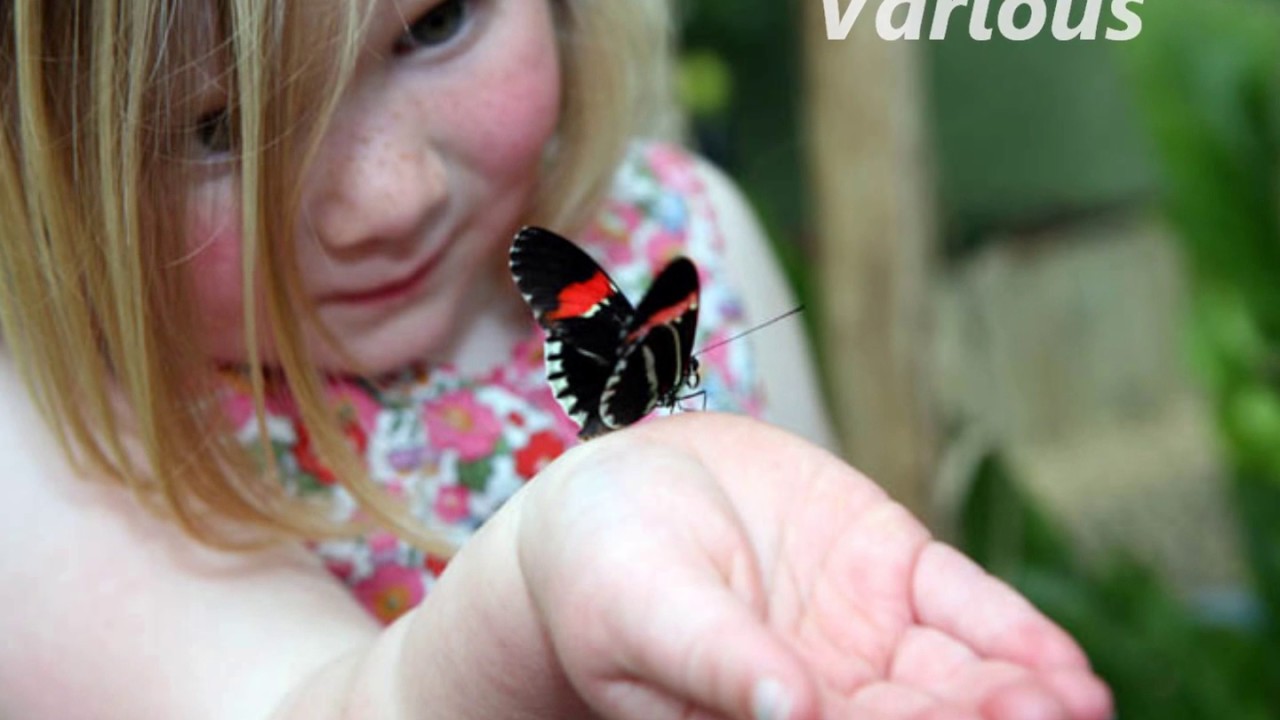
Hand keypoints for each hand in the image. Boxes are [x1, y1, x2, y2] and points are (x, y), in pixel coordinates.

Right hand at [516, 413, 1111, 719]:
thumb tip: (786, 711)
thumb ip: (714, 658)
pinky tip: (1060, 664)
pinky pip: (964, 605)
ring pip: (960, 680)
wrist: (618, 492)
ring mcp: (868, 639)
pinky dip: (1013, 633)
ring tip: (1072, 704)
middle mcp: (829, 700)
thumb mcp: (643, 611)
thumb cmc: (600, 571)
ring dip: (1018, 695)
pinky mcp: (893, 568)